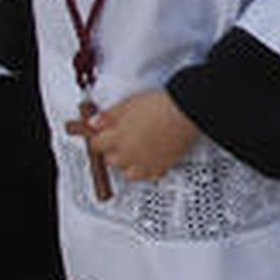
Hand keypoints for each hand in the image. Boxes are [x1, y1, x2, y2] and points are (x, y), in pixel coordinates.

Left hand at [70, 89, 198, 182]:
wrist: (185, 111)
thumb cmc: (159, 106)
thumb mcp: (128, 104)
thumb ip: (109, 116)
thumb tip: (94, 123)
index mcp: (117, 139)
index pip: (96, 145)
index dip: (98, 138)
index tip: (101, 134)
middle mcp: (128, 155)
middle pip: (111, 161)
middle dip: (112, 151)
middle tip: (118, 140)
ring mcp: (145, 163)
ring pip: (128, 173)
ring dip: (127, 164)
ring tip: (133, 153)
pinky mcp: (162, 167)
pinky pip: (149, 176)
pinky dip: (147, 170)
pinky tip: (149, 160)